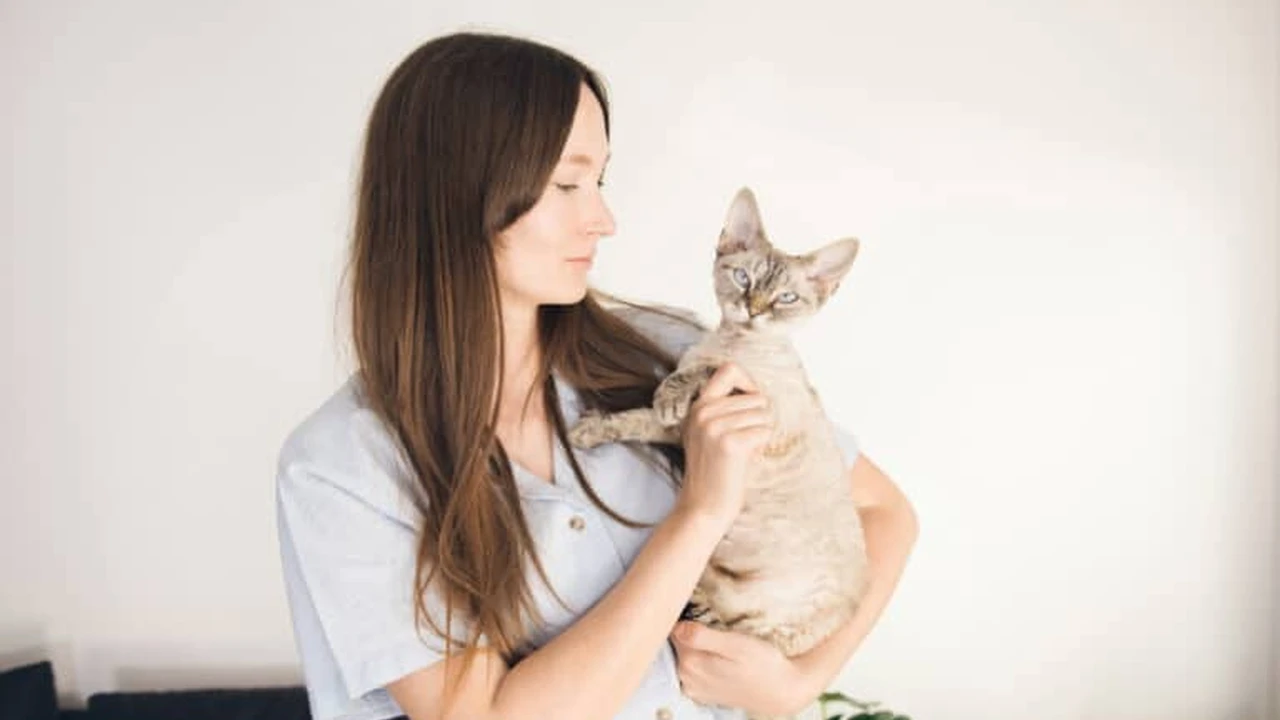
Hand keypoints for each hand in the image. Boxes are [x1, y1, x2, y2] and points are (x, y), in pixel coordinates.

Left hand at [668, 621, 812, 716]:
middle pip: (674, 643)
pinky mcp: (703, 691)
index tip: (691, 603)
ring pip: (681, 654)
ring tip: (709, 630)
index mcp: (691, 663)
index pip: (670, 630)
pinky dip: (696, 656)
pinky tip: (713, 650)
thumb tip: (677, 627)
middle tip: (701, 613)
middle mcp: (687, 677)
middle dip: (684, 626)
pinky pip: (690, 667)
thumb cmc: (763, 664)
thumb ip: (702, 637)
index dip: (679, 613)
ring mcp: (694, 686)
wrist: (781, 691)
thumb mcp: (736, 644)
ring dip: (691, 642)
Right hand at [674, 363, 771, 527]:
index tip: (752, 403)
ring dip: (761, 434)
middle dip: (759, 419)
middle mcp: (703, 412)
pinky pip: (765, 432)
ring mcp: (714, 427)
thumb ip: (724, 409)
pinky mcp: (730, 444)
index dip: (749, 383)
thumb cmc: (715, 471)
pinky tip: (746, 459)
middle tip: (743, 441)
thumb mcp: (709, 433)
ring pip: (763, 415)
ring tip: (743, 452)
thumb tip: (759, 393)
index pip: (729, 370)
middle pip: (756, 397)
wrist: (703, 506)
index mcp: (698, 406)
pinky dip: (762, 446)